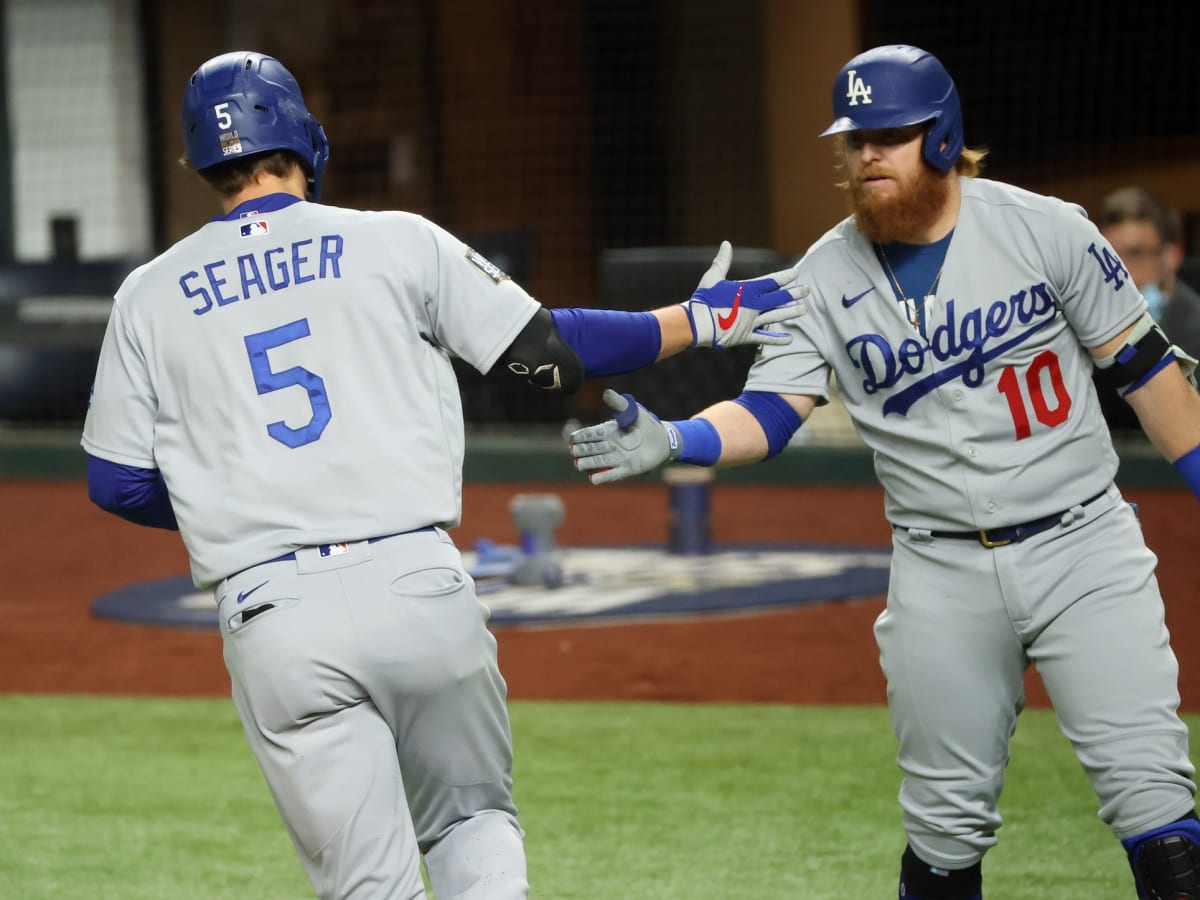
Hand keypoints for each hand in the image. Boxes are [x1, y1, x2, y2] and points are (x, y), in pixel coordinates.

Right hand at [569, 390, 679, 484]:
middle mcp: (611, 446)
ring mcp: (618, 458)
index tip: (572, 438)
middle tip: (574, 451)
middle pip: (593, 449)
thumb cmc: (646, 424)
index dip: (581, 436)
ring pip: (600, 462)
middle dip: (583, 450)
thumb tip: (606, 392)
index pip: (592, 434)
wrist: (663, 440)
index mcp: (609, 432)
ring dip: (589, 463)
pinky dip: (603, 477)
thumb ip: (619, 403)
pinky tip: (593, 480)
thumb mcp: (633, 411)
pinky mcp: (628, 469)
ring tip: (579, 465)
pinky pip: (613, 474)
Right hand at [683, 241, 808, 348]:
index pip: (771, 282)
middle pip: (779, 299)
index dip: (784, 278)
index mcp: (747, 290)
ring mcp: (751, 322)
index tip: (795, 274)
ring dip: (791, 312)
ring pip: (776, 317)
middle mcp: (753, 306)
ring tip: (804, 309)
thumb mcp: (712, 277)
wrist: (696, 324)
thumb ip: (722, 261)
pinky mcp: (746, 336)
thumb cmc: (703, 299)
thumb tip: (726, 243)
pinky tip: (789, 339)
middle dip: (794, 294)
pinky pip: (765, 338)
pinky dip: (777, 339)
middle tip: (807, 290)